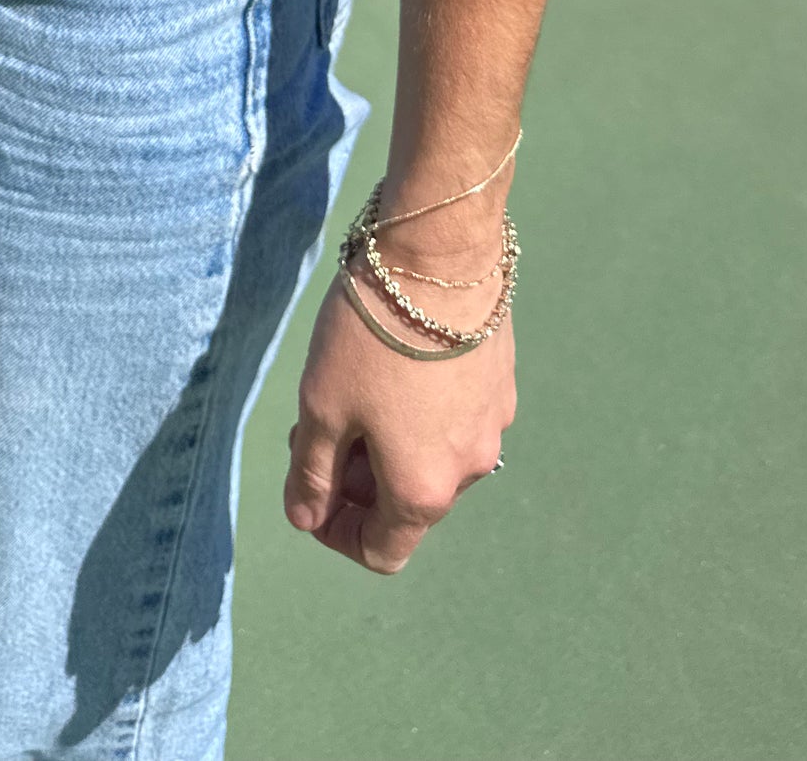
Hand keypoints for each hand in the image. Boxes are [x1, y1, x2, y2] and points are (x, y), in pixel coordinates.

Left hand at [284, 265, 514, 573]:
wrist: (439, 255)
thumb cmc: (371, 337)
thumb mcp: (322, 407)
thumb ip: (312, 473)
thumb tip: (306, 519)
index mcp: (424, 489)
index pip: (383, 550)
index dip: (337, 532)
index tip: (309, 489)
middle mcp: (471, 469)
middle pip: (406, 502)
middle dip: (355, 478)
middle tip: (314, 428)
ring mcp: (493, 425)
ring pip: (432, 457)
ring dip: (386, 444)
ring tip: (346, 390)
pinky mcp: (501, 382)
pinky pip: (454, 419)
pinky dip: (419, 413)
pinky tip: (390, 363)